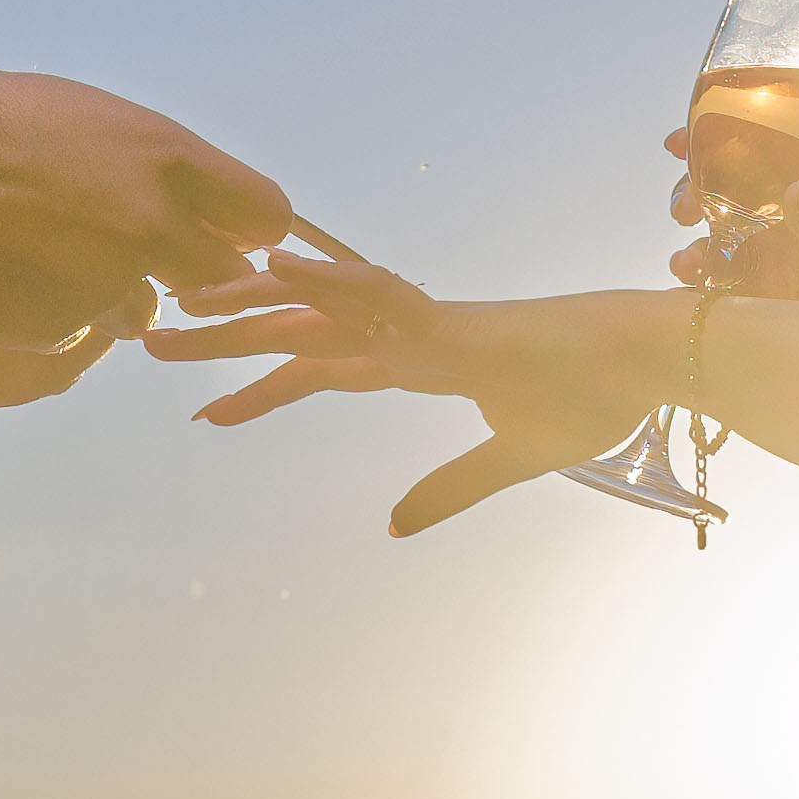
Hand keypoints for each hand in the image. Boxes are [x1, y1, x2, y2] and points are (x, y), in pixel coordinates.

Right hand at [0, 68, 291, 350]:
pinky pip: (75, 329)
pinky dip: (50, 312)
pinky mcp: (60, 322)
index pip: (265, 213)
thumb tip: (182, 184)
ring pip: (145, 313)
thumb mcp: (80, 115)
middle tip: (146, 262)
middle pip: (221, 277)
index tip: (221, 234)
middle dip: (192, 277)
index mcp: (166, 156)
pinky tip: (2, 275)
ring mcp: (108, 277)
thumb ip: (144, 160)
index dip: (243, 230)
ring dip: (114, 298)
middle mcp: (153, 220)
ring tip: (45, 254)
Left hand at [145, 256, 681, 533]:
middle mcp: (406, 336)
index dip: (262, 390)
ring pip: (317, 311)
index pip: (320, 373)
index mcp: (418, 364)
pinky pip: (375, 296)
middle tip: (149, 345)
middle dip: (225, 341)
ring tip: (179, 310)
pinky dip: (324, 283)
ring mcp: (423, 323)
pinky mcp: (449, 322)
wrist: (649, 358)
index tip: (204, 413)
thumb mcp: (509, 460)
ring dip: (248, 308)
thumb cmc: (593, 398)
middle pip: (297, 335)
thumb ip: (449, 489)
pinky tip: (271, 271)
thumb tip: (392, 526)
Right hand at [665, 135, 798, 316]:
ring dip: (697, 242)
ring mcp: (785, 263)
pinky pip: (724, 286)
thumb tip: (794, 191)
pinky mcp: (770, 305)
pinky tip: (689, 291)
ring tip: (688, 263)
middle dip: (700, 191)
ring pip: (724, 237)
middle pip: (738, 188)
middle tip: (683, 208)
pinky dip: (700, 285)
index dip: (731, 136)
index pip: (779, 148)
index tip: (683, 139)